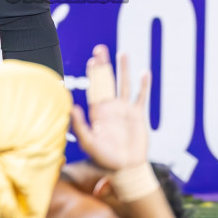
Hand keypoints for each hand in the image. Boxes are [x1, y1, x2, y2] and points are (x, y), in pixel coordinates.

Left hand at [70, 45, 150, 172]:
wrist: (125, 168)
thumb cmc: (104, 158)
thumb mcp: (89, 142)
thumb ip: (80, 126)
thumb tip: (72, 108)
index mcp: (98, 112)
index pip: (94, 88)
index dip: (93, 74)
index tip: (92, 61)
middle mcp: (110, 107)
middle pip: (107, 81)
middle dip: (104, 65)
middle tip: (100, 49)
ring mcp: (125, 109)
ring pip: (124, 84)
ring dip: (123, 69)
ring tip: (122, 53)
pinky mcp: (138, 115)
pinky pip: (141, 97)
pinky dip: (144, 85)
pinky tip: (145, 73)